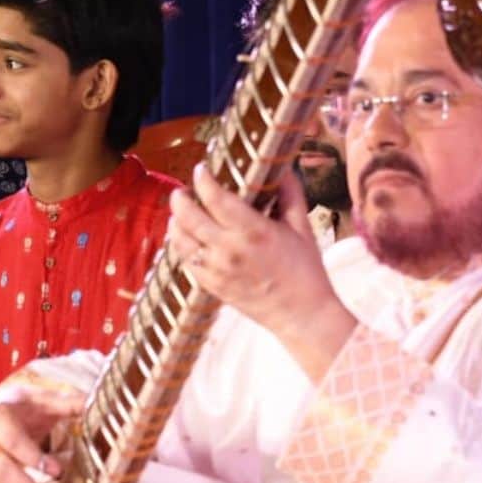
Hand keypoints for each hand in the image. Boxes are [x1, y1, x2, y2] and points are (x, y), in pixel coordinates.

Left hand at [168, 164, 356, 378]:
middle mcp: (229, 249)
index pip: (215, 198)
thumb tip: (284, 169)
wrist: (302, 314)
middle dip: (180, 198)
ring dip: (176, 221)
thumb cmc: (305, 270)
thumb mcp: (302, 228)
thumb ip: (290, 195)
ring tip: (181, 212)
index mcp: (253, 231)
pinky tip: (187, 237)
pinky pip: (185, 261)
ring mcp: (216, 270)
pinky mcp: (211, 286)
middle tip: (184, 190)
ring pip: (180, 239)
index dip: (203, 180)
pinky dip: (181, 245)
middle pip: (188, 216)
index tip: (201, 169)